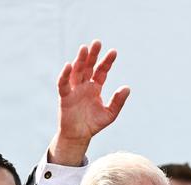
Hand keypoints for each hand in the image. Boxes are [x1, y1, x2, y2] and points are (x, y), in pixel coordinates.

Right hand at [47, 39, 129, 165]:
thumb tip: (127, 88)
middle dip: (92, 55)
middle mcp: (84, 85)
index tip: (114, 52)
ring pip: (76, 71)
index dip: (107, 61)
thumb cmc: (93, 124)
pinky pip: (63, 84)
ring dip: (80, 60)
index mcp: (95, 87)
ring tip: (84, 48)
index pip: (101, 71)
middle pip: (88, 66)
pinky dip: (64, 75)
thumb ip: (118, 101)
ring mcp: (74, 90)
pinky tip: (68, 65)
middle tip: (97, 42)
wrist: (79, 136)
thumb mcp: (110, 114)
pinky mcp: (64, 96)